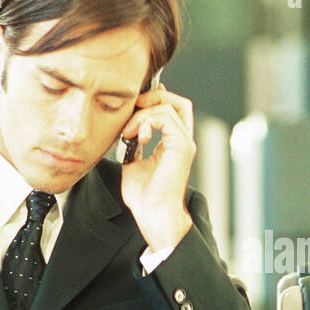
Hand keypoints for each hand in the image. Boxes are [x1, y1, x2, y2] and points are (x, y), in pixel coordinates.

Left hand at [119, 81, 194, 253]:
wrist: (153, 213)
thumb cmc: (144, 196)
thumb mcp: (133, 162)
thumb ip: (133, 144)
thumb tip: (125, 130)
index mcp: (173, 143)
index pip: (172, 110)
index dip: (154, 100)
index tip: (132, 106)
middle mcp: (182, 140)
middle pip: (179, 102)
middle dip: (153, 97)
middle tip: (133, 108)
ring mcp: (184, 142)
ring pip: (169, 106)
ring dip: (142, 114)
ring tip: (128, 132)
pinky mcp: (182, 146)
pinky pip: (166, 117)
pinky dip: (146, 121)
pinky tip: (136, 136)